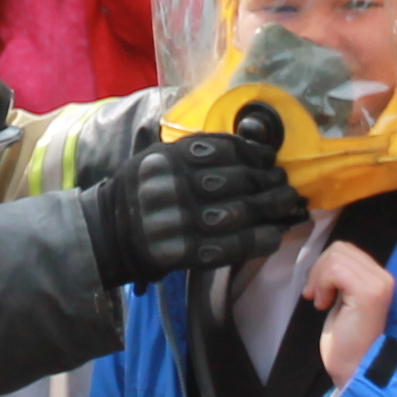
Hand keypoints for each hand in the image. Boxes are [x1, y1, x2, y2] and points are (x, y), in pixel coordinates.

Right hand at [87, 129, 311, 284]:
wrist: (108, 235)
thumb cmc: (142, 192)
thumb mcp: (159, 158)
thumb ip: (199, 151)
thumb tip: (255, 143)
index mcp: (167, 159)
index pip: (224, 150)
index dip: (255, 153)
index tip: (270, 157)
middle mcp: (174, 187)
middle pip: (238, 180)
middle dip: (270, 180)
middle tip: (285, 183)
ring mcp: (180, 222)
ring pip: (240, 211)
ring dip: (272, 208)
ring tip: (288, 205)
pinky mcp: (185, 253)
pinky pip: (231, 246)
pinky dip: (259, 239)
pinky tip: (274, 234)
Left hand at [301, 240, 395, 383]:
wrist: (356, 368)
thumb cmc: (347, 340)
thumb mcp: (343, 300)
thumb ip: (342, 278)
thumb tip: (325, 261)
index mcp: (379, 277)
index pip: (345, 250)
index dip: (324, 265)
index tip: (317, 290)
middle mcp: (383, 277)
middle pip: (339, 249)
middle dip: (319, 269)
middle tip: (315, 295)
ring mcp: (378, 284)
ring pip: (336, 258)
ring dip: (319, 278)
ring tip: (321, 301)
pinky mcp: (368, 293)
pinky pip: (335, 270)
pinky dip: (322, 284)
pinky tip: (323, 304)